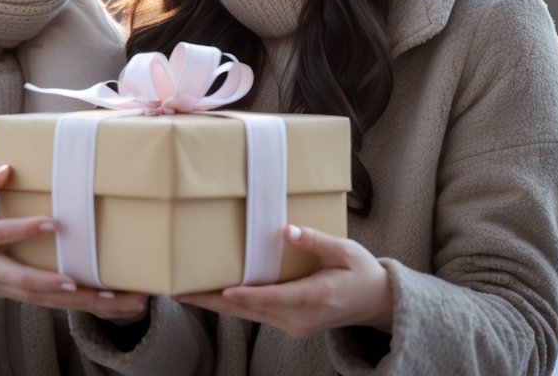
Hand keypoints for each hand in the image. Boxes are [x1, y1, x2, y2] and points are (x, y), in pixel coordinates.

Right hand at [0, 164, 147, 321]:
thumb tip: (7, 167)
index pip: (0, 235)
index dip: (25, 230)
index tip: (54, 224)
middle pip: (22, 281)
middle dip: (52, 284)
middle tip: (81, 282)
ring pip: (40, 299)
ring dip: (78, 301)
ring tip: (113, 299)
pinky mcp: (10, 296)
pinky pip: (44, 302)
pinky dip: (74, 304)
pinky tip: (104, 302)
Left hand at [176, 225, 392, 338]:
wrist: (377, 303)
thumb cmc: (362, 272)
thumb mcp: (346, 251)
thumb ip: (317, 241)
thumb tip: (288, 231)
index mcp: (315, 297)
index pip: (274, 298)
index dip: (248, 295)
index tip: (223, 290)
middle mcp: (301, 318)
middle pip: (250, 311)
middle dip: (214, 301)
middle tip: (180, 291)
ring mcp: (295, 326)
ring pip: (249, 315)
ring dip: (218, 304)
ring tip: (186, 292)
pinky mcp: (291, 325)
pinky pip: (257, 314)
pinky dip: (234, 305)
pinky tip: (214, 295)